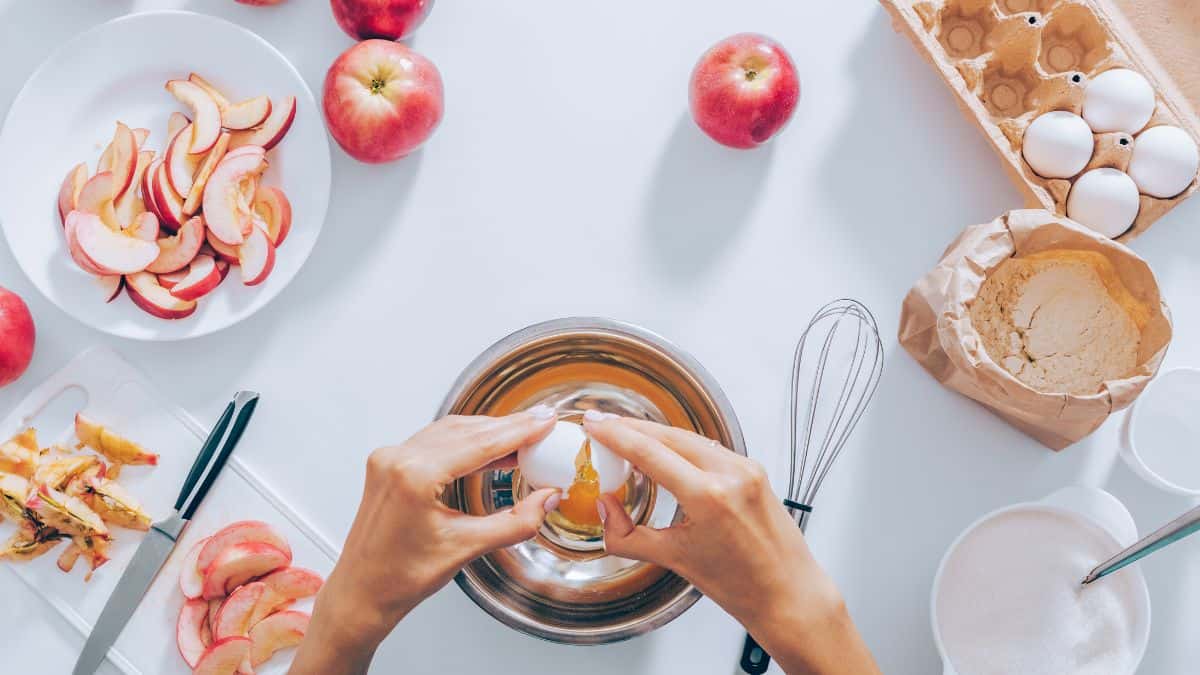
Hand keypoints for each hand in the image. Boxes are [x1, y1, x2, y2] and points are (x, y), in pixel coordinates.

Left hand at [291, 409, 559, 674]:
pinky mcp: (387, 464)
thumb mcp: (467, 549)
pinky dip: (464, 442)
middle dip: (507, 427)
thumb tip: (546, 499)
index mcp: (415, 477)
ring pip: (449, 432)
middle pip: (466, 431)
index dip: (519, 430)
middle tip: (540, 424)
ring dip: (486, 433)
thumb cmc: (400, 578)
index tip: (545, 420)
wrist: (361, 594)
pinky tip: (488, 449)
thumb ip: (516, 522)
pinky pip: (433, 441)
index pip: (481, 444)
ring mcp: (389, 459)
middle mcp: (397, 459)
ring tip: (522, 437)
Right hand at [583, 412, 878, 674]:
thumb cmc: (742, 585)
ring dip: (656, 435)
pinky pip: (709, 448)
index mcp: (709, 497)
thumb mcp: (675, 561)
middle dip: (631, 428)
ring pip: (689, 438)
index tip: (594, 424)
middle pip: (668, 436)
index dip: (616, 434)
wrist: (788, 594)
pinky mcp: (754, 470)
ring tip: (627, 438)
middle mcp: (731, 474)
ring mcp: (746, 469)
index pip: (650, 453)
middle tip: (602, 425)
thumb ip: (629, 535)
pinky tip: (665, 452)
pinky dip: (681, 446)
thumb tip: (606, 509)